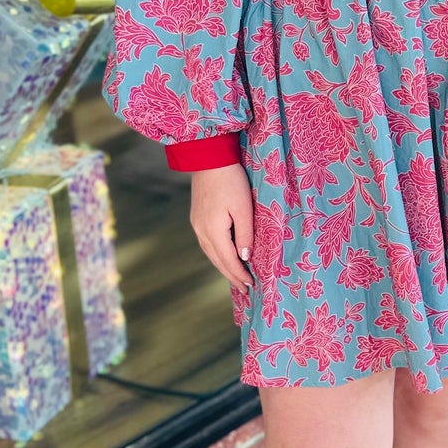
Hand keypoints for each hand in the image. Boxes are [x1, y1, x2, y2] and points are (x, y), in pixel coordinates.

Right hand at [189, 162, 254, 291]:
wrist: (208, 158)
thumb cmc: (231, 181)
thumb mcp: (243, 208)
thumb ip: (245, 235)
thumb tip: (244, 258)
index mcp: (213, 231)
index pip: (228, 261)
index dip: (239, 275)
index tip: (251, 286)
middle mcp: (201, 232)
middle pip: (217, 260)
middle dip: (231, 275)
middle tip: (245, 289)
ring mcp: (197, 225)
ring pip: (211, 253)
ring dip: (223, 266)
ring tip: (236, 277)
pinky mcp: (197, 218)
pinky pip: (208, 244)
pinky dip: (217, 254)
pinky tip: (224, 256)